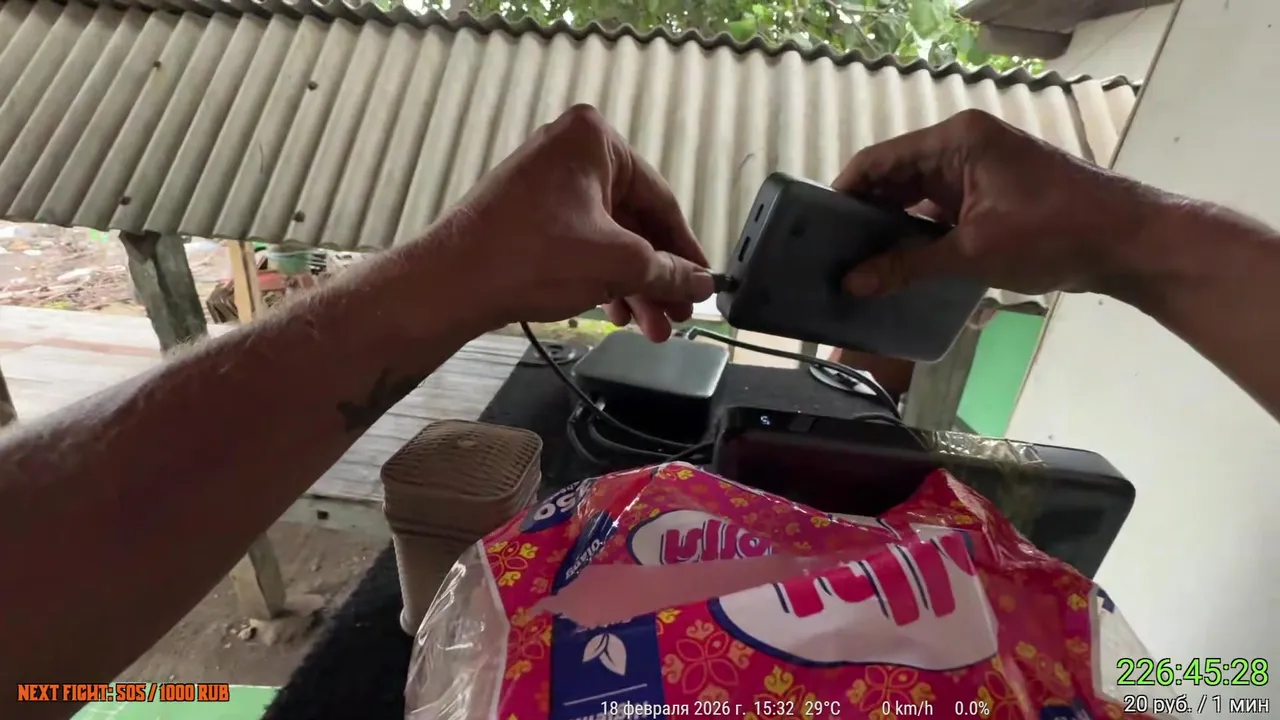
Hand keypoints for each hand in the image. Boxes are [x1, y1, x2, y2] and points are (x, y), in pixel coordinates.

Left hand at [435, 104, 712, 340]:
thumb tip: (701, 284)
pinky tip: (614, 311)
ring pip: (607, 236)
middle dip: (655, 275)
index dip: (685, 250)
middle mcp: (568, 150)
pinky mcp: (526, 211)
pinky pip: (579, 240)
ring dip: (630, 283)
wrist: (451, 283)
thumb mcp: (617, 264)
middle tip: (674, 315)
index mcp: (594, 139)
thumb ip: (668, 272)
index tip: (702, 283)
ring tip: (648, 327)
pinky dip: (600, 275)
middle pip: (633, 220)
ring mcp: (544, 180)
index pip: (660, 199)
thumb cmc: (529, 257)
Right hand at [833, 109, 1169, 297]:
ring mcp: (977, 172)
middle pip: (894, 178)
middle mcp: (962, 148)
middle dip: (863, 215)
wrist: (1127, 243)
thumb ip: (909, 266)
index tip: (814, 228)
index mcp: (956, 141)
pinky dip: (917, 236)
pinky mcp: (989, 197)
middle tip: (829, 254)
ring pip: (915, 198)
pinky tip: (896, 267)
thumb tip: (854, 282)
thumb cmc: (1055, 232)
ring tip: (855, 265)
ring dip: (890, 229)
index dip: (843, 192)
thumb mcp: (974, 252)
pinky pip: (938, 212)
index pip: (879, 160)